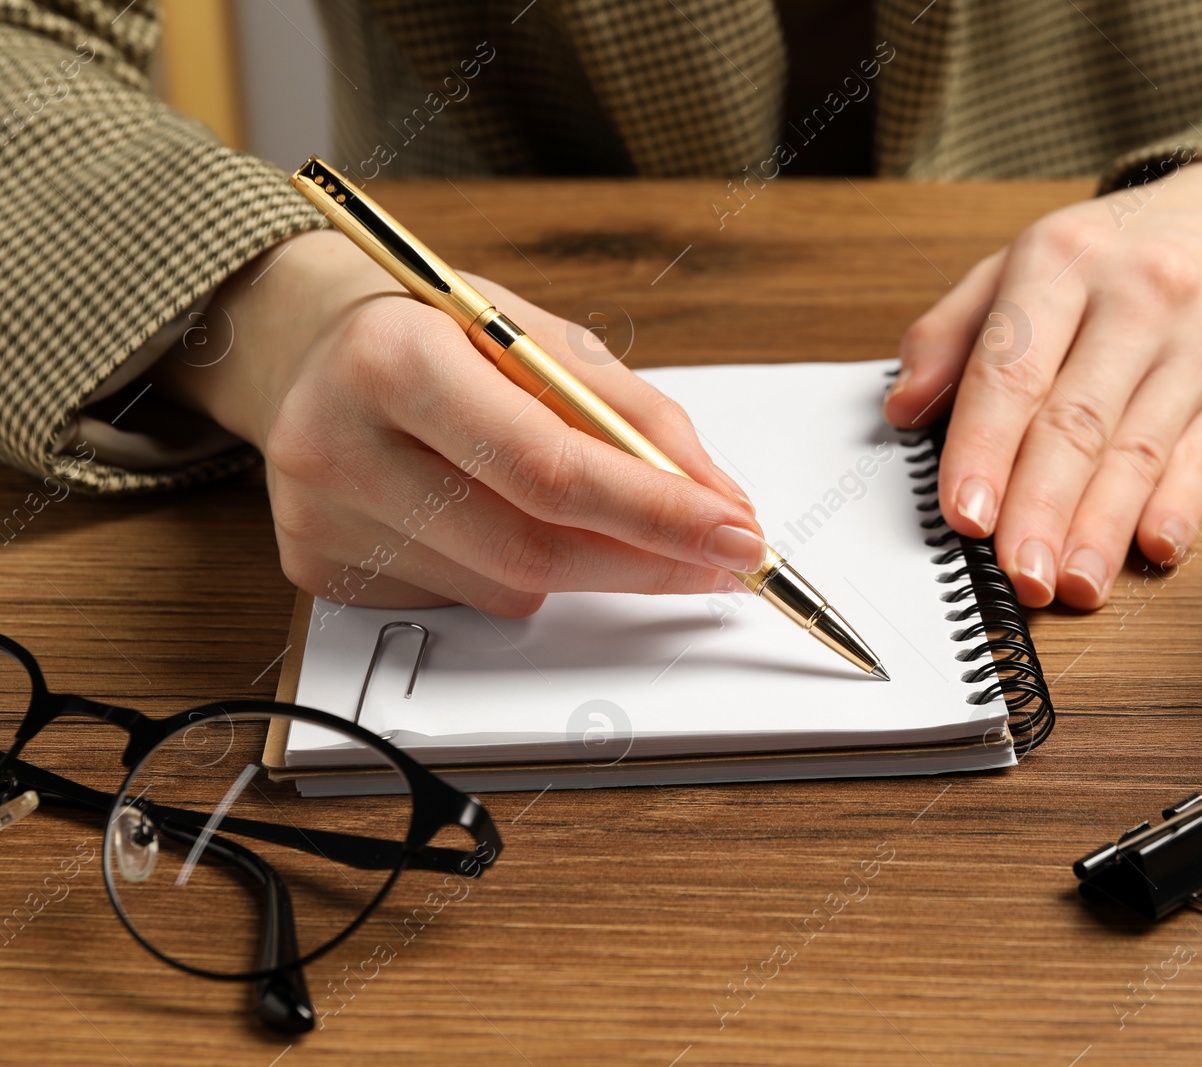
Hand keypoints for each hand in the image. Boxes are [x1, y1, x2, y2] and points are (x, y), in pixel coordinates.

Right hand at [153, 230, 763, 614]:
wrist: (307, 343)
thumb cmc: (432, 331)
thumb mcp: (538, 336)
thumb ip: (633, 416)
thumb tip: (716, 499)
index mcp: (395, 359)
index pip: (550, 469)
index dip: (658, 514)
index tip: (737, 535)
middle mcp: (340, 443)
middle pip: (532, 549)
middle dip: (646, 560)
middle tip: (717, 555)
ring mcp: (322, 517)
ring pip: (507, 588)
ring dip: (583, 563)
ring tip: (579, 503)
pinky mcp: (320, 566)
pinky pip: (466, 599)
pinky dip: (516, 571)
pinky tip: (492, 511)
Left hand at [884, 162, 1201, 609]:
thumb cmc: (1118, 251)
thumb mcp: (1024, 263)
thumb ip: (953, 334)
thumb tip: (904, 407)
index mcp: (1061, 261)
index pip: (1014, 368)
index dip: (985, 448)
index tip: (964, 515)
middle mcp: (1137, 297)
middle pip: (1078, 421)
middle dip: (1042, 509)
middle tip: (1019, 576)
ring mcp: (1200, 342)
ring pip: (1140, 450)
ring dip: (1102, 528)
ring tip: (1072, 585)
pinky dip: (1178, 508)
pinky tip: (1152, 550)